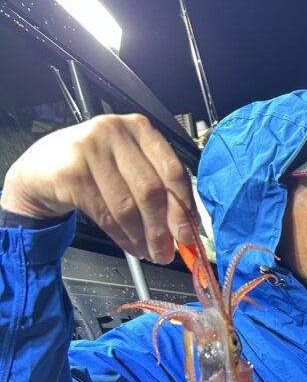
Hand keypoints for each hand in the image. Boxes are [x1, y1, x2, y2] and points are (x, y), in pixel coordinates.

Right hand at [2, 114, 196, 263]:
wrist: (42, 169)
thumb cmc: (93, 168)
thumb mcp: (129, 169)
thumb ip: (158, 191)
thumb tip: (186, 229)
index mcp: (139, 129)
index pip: (173, 170)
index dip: (184, 207)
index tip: (189, 235)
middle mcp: (115, 132)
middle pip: (152, 190)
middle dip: (163, 229)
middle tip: (168, 252)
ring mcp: (91, 148)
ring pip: (129, 206)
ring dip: (143, 238)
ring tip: (149, 252)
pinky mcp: (72, 172)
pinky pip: (106, 215)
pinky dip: (122, 237)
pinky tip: (130, 246)